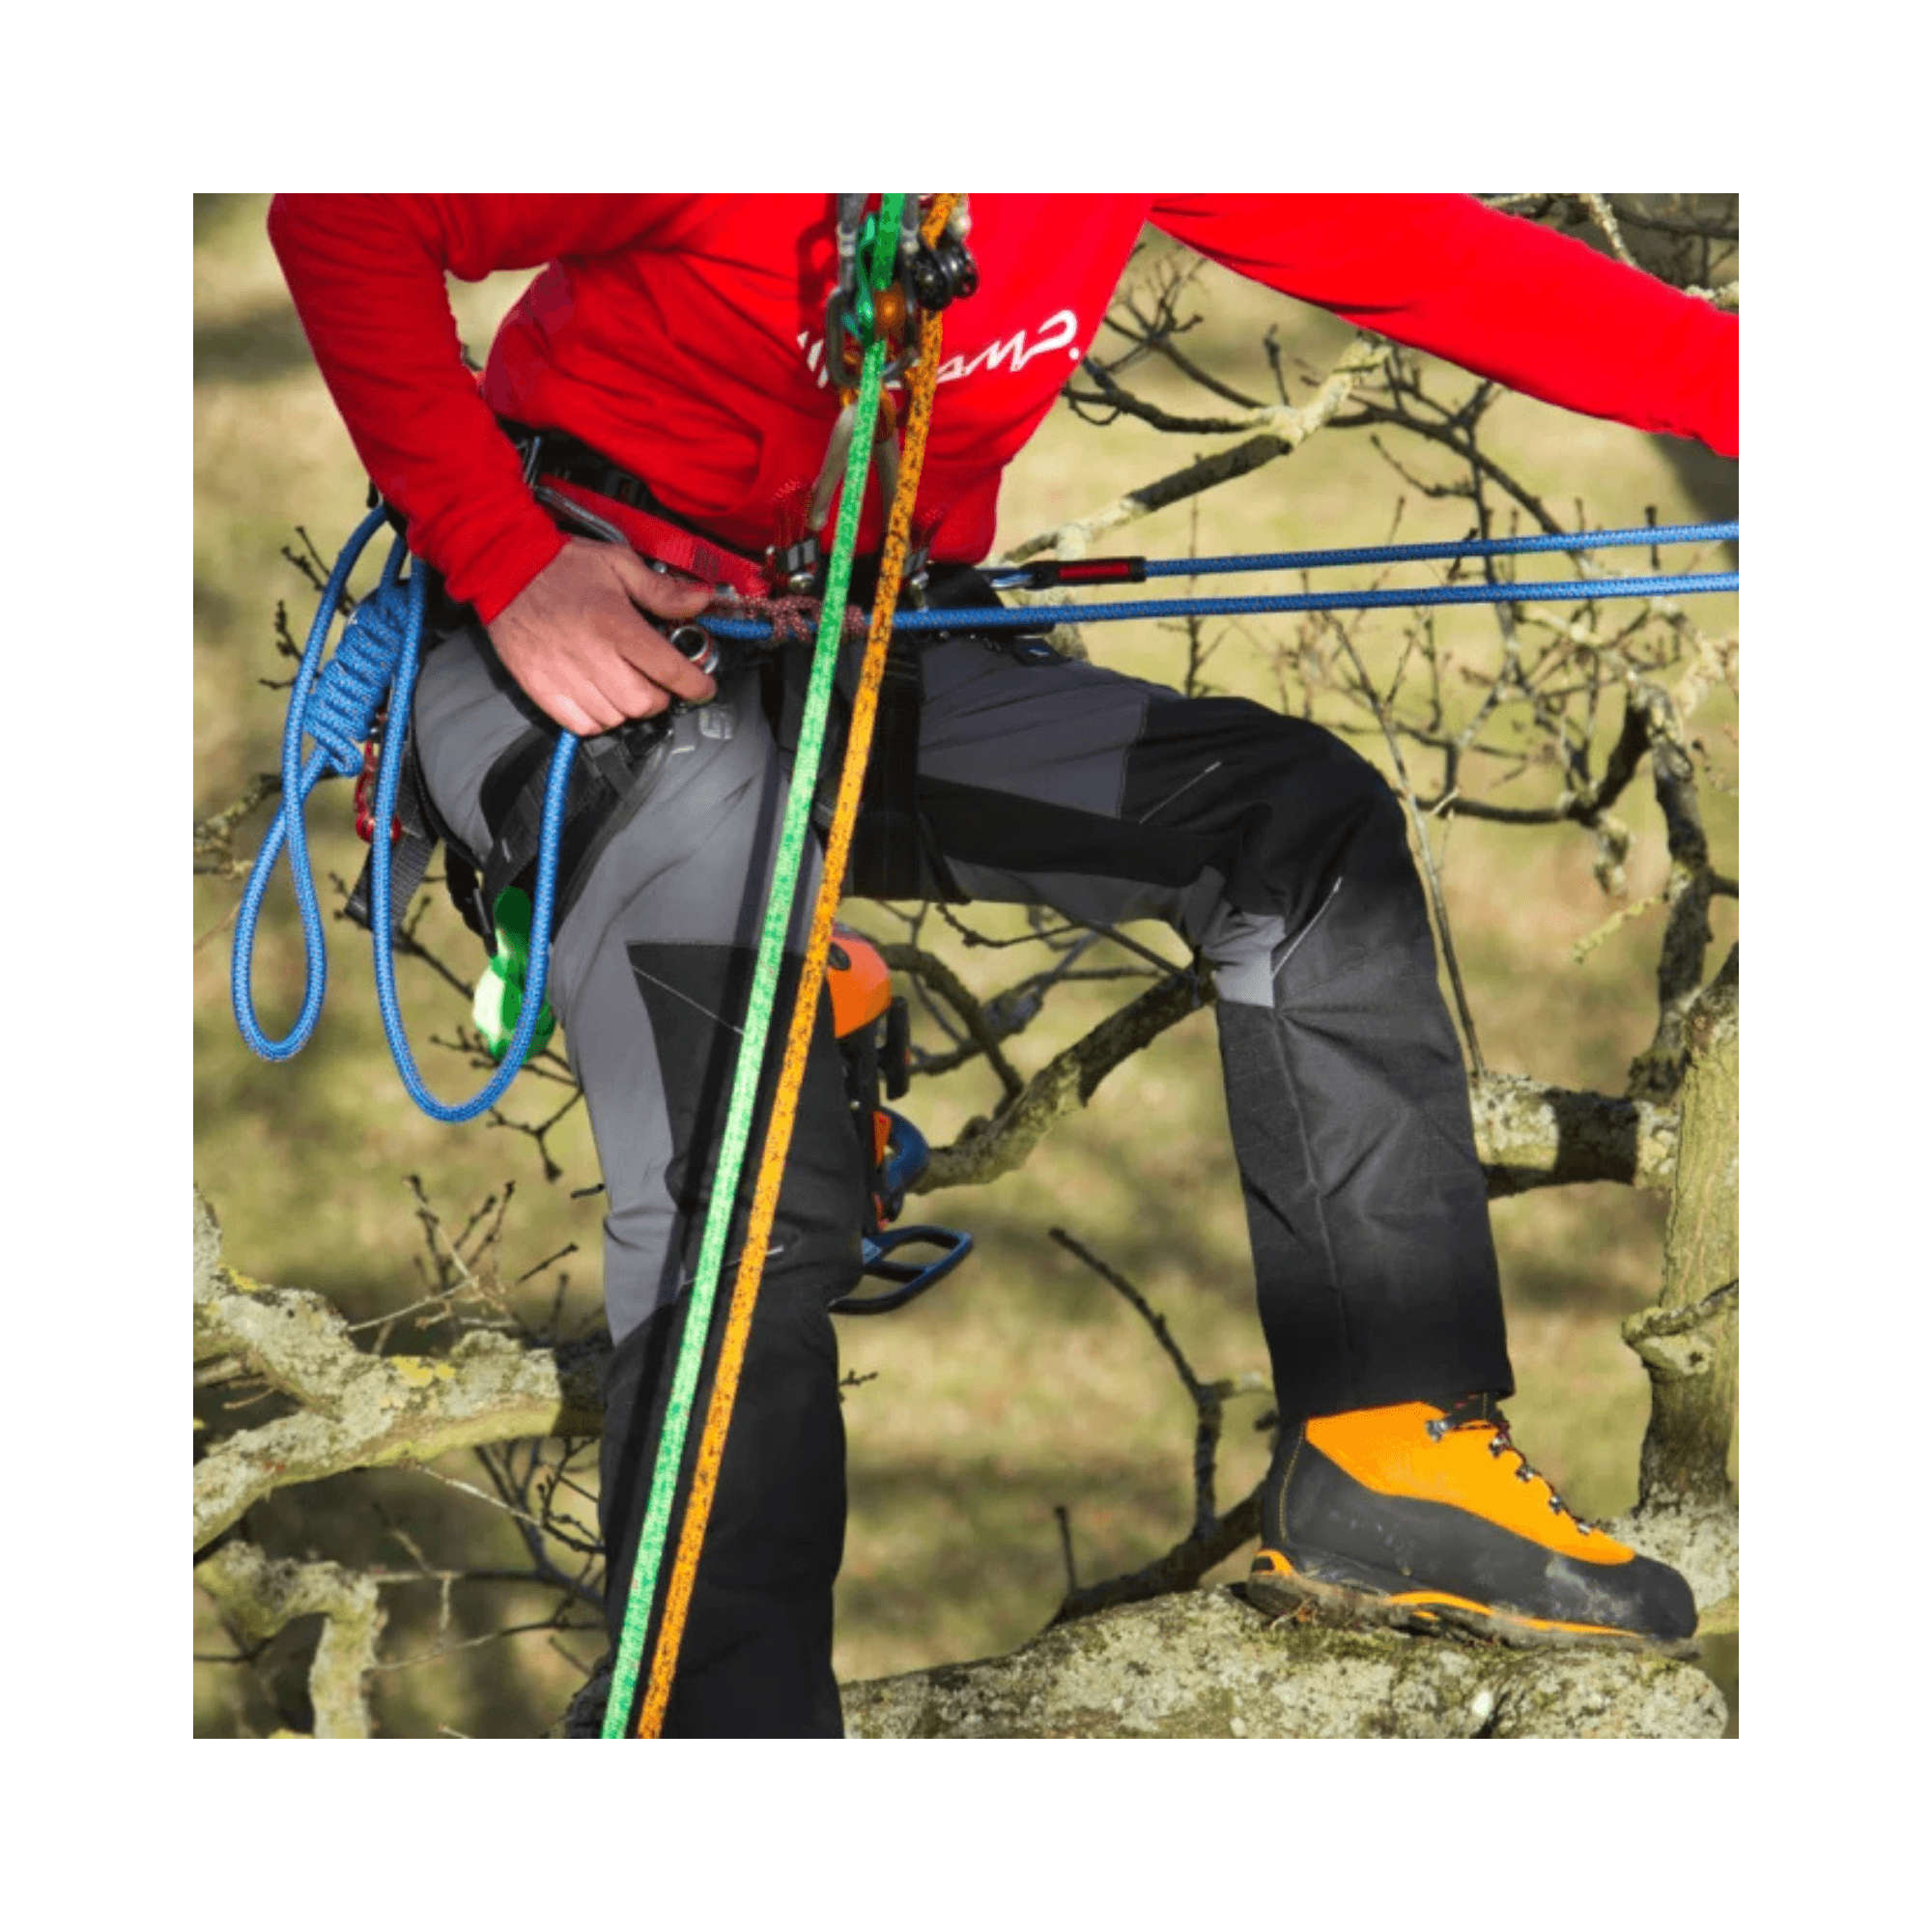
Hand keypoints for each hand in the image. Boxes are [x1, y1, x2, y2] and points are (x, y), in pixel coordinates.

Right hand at [486, 536, 717, 735]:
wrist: (503, 568)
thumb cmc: (560, 566)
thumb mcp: (618, 564)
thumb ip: (661, 590)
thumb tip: (701, 599)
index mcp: (615, 624)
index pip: (668, 669)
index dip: (694, 685)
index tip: (702, 687)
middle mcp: (591, 654)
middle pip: (643, 703)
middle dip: (660, 697)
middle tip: (657, 681)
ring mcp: (563, 675)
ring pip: (615, 718)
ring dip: (628, 708)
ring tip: (625, 685)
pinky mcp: (541, 687)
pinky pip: (581, 725)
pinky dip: (598, 719)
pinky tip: (599, 697)